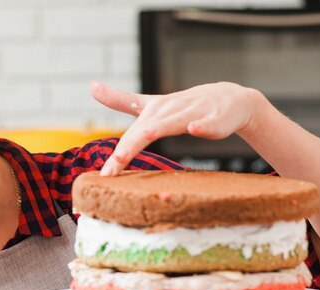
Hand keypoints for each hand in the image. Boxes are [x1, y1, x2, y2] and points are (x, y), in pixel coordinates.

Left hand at [92, 81, 260, 175]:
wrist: (228, 99)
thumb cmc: (184, 106)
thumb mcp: (150, 104)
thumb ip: (121, 99)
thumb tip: (91, 86)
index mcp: (153, 111)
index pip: (131, 132)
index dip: (118, 152)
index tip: (105, 173)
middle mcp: (168, 110)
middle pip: (145, 130)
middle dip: (128, 148)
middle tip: (113, 167)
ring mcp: (192, 112)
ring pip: (172, 123)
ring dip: (157, 130)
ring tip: (145, 138)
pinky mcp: (215, 118)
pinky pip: (208, 122)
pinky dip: (201, 125)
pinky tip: (195, 128)